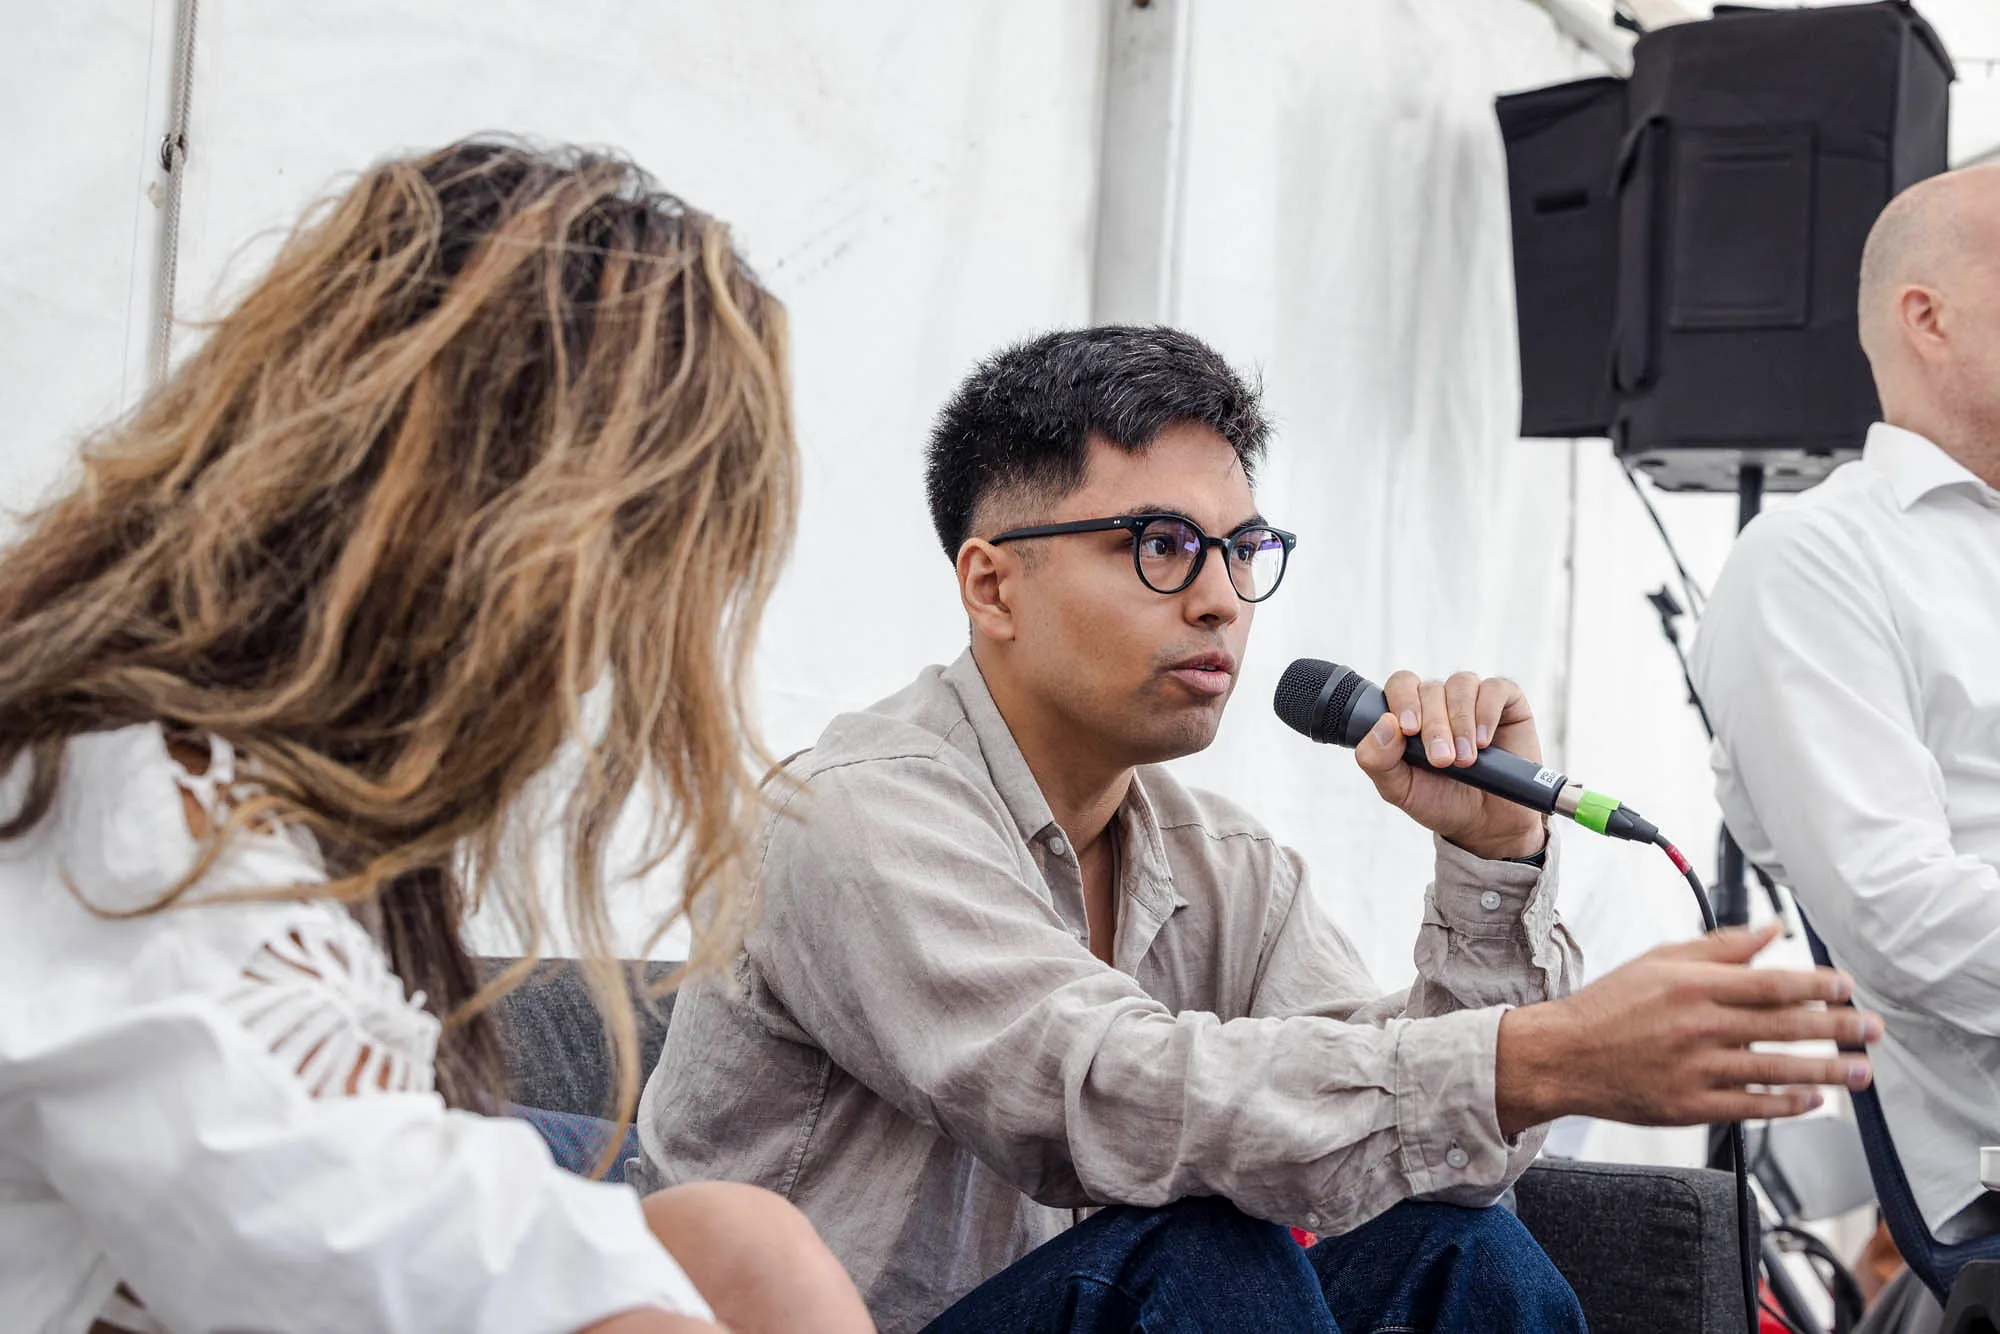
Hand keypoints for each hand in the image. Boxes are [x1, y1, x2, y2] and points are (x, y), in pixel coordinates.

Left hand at [1354, 670, 1544, 860]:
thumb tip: (1385, 724)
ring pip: (1461, 685)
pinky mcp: (1508, 704)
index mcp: (1410, 712)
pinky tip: (1484, 741)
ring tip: (1465, 759)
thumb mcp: (1399, 789)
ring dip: (1461, 722)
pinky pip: (1496, 688)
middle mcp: (1440, 699)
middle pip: (1430, 689)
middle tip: (1443, 761)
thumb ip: (1378, 760)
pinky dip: (1487, 713)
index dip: (1403, 701)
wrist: (1485, 824)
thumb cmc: (1439, 801)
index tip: (1409, 730)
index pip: (1401, 685)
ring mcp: (1474, 698)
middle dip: (1434, 727)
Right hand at [1494, 921, 1882, 1136]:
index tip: (1846, 988)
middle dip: (1837, 1028)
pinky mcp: (1690, 1106)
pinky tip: (1811, 1099)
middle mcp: (1698, 1027)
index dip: (1817, 985)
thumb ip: (1720, 948)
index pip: (1771, 983)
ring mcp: (1695, 1070)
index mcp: (1692, 986)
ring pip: (1776, 1070)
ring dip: (1827, 1071)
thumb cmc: (1610, 1006)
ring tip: (1859, 1070)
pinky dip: (1786, 1103)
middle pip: (1785, 1027)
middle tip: (1871, 1030)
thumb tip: (1771, 932)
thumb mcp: (1660, 961)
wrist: (1563, 1055)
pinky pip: (1751, 1106)